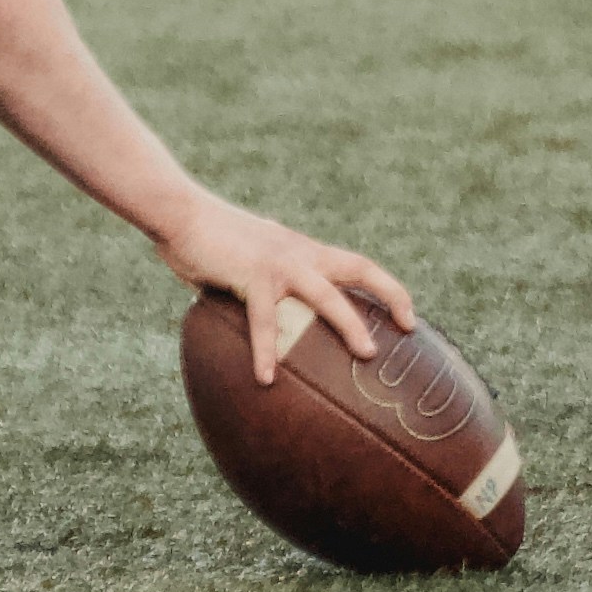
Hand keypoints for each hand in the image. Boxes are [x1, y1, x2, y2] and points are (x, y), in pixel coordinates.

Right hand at [155, 194, 412, 363]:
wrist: (182, 213)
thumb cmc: (213, 241)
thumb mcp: (252, 261)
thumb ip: (268, 283)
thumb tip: (272, 318)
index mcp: (305, 251)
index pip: (358, 265)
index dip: (387, 288)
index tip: (408, 316)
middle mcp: (301, 254)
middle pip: (359, 269)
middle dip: (390, 295)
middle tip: (410, 327)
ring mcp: (280, 264)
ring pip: (327, 295)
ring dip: (350, 324)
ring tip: (366, 354)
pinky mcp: (253, 275)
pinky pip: (265, 319)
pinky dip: (267, 350)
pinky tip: (266, 378)